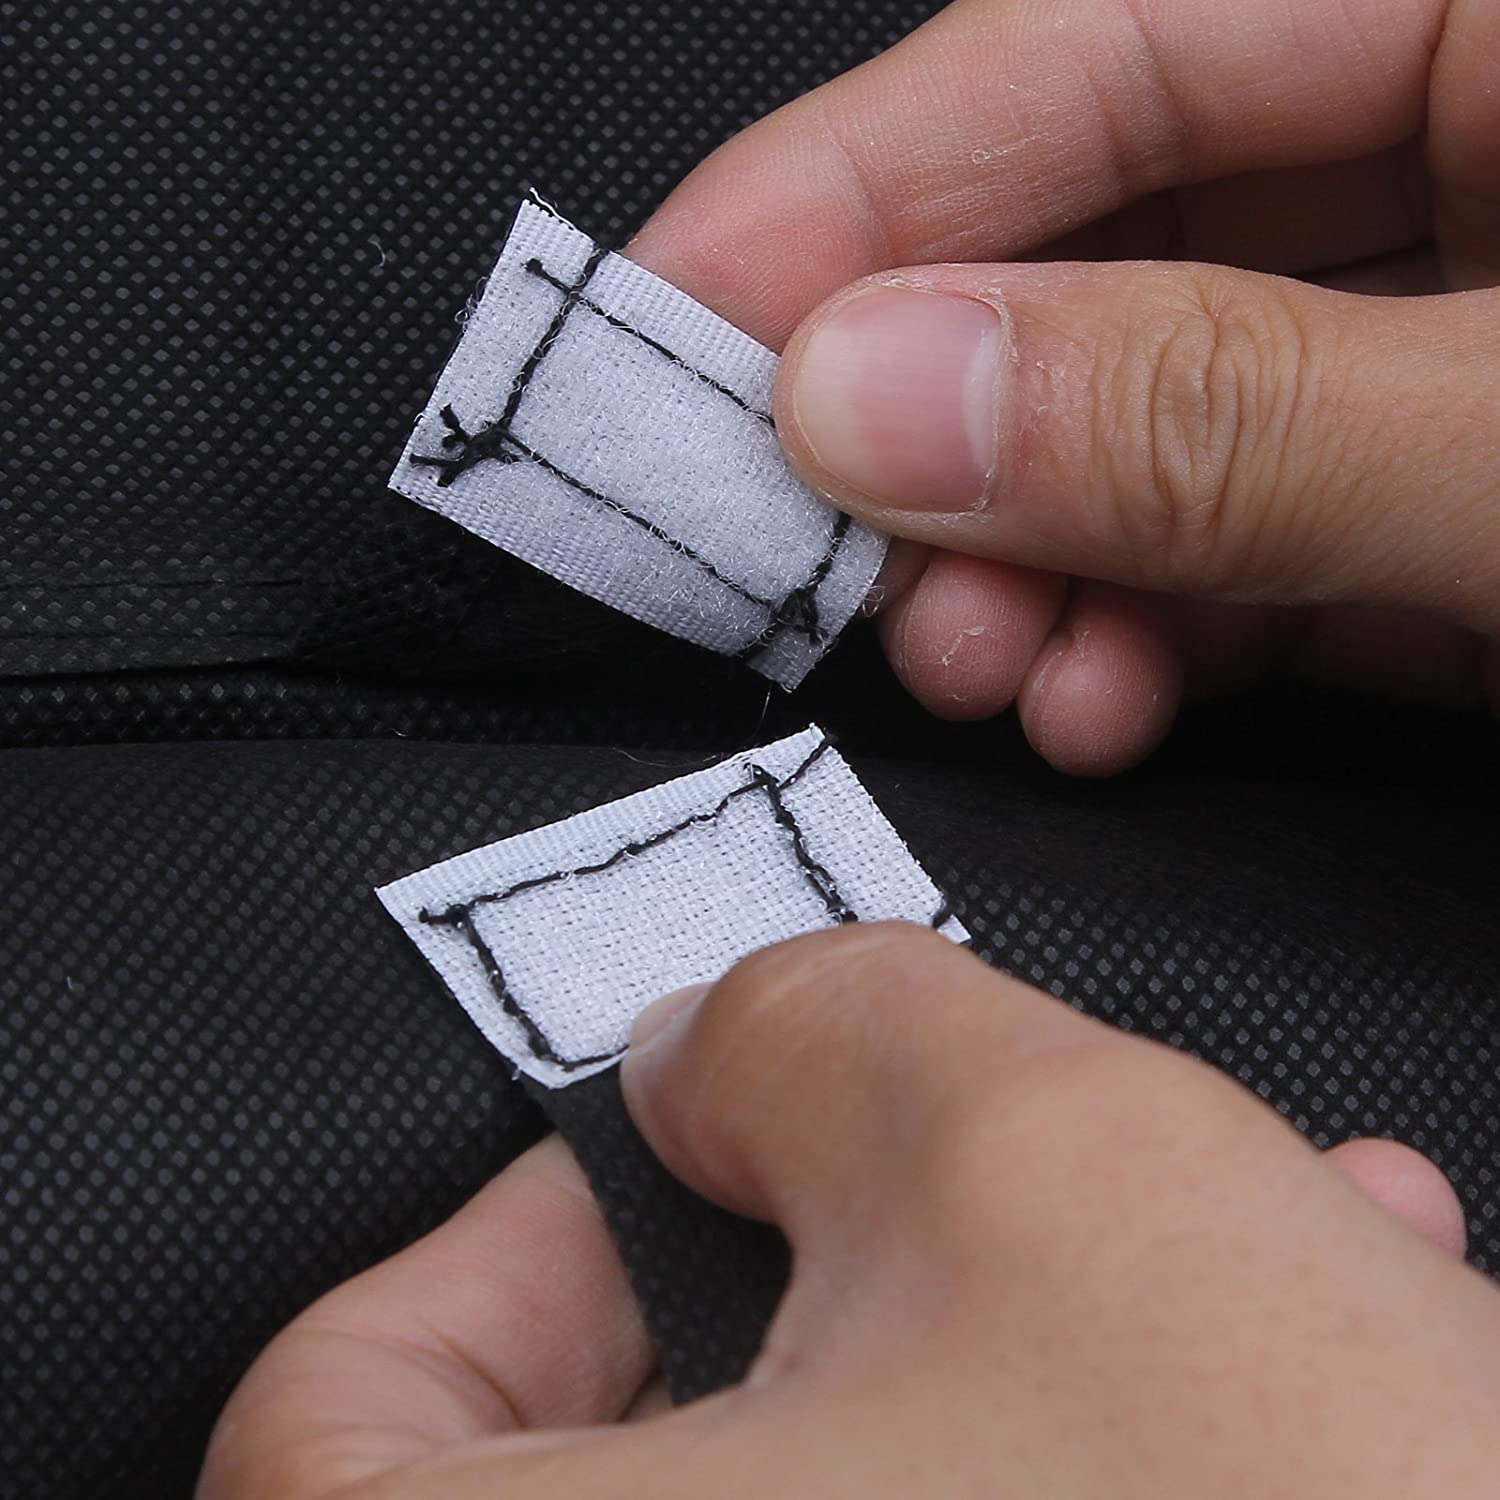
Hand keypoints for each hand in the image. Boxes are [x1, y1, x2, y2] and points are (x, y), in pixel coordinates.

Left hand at [199, 925, 1487, 1497]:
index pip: (342, 1412)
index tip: (699, 1174)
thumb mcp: (1037, 1157)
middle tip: (958, 1189)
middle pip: (618, 1461)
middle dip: (825, 1287)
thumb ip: (810, 1030)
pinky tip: (1258, 1408)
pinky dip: (1077, 1475)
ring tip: (1199, 1257)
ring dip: (1003, 1367)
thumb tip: (698, 1062)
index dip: (512, 1250)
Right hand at [628, 0, 1499, 774]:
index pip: (1105, 34)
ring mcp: (1481, 330)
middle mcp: (1485, 139)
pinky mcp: (1472, 496)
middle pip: (1114, 235)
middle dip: (948, 424)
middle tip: (830, 548)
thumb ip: (1220, 415)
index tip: (678, 325)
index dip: (859, 183)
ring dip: (1033, 560)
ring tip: (978, 665)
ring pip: (1164, 409)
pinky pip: (1261, 531)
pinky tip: (1099, 697)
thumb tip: (878, 396)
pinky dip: (1156, 629)